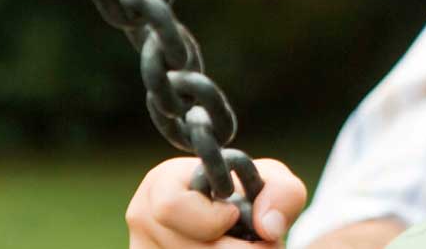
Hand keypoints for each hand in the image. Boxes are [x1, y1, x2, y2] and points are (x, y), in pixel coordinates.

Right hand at [127, 156, 307, 247]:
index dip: (211, 219)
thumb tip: (267, 228)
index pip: (171, 207)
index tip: (235, 215)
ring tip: (242, 245)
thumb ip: (283, 193)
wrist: (237, 219)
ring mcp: (143, 248)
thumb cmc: (249, 196)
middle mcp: (142, 218)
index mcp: (161, 184)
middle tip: (259, 246)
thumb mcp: (272, 182)